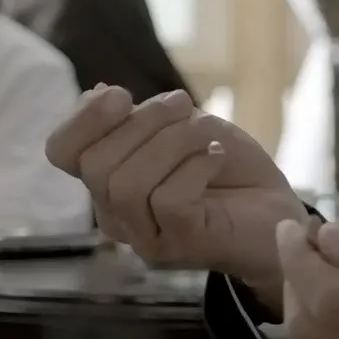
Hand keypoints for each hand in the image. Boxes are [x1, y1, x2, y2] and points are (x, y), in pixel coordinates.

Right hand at [44, 85, 309, 308]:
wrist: (278, 209)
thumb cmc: (226, 168)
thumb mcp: (180, 127)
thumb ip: (136, 118)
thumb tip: (96, 92)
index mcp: (106, 181)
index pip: (60, 152)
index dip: (82, 118)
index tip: (122, 94)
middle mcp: (117, 215)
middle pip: (97, 165)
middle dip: (144, 122)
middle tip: (185, 105)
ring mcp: (147, 237)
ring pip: (129, 184)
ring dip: (174, 142)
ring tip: (207, 133)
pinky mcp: (182, 246)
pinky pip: (169, 200)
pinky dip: (195, 166)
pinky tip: (216, 158)